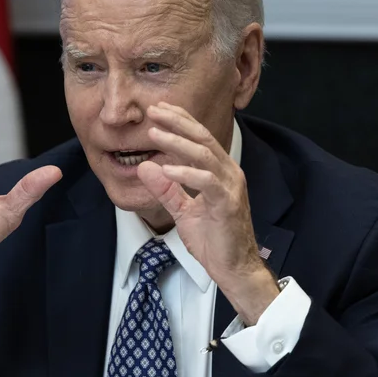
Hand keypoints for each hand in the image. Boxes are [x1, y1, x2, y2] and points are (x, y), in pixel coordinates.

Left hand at [137, 103, 277, 324]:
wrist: (233, 268)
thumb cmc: (213, 239)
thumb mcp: (182, 210)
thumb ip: (166, 189)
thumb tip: (144, 166)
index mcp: (219, 171)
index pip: (199, 138)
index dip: (180, 120)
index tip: (158, 109)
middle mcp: (228, 172)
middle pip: (202, 137)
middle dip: (177, 121)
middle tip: (154, 110)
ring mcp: (230, 186)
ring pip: (204, 154)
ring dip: (177, 142)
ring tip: (154, 133)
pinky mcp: (228, 203)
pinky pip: (206, 181)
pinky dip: (185, 172)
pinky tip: (167, 168)